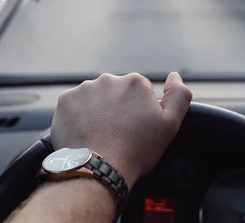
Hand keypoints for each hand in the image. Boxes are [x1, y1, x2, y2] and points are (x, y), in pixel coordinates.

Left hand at [50, 72, 192, 187]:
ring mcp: (84, 89)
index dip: (138, 112)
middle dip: (117, 108)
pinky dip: (79, 116)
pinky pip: (75, 105)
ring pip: (95, 98)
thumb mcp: (170, 125)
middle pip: (116, 92)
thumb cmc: (136, 150)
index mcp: (135, 82)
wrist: (98, 169)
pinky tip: (86, 133)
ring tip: (100, 135)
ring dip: (98, 111)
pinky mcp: (65, 101)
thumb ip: (179, 95)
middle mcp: (109, 79)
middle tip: (118, 134)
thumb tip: (174, 75)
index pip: (138, 92)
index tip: (135, 129)